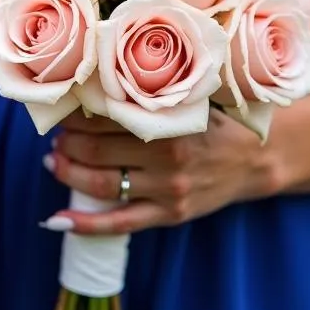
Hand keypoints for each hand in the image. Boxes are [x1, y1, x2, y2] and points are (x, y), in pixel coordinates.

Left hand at [45, 110, 277, 234]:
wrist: (255, 159)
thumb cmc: (212, 122)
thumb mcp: (187, 100)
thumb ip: (148, 94)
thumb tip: (94, 85)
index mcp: (169, 122)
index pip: (106, 117)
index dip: (76, 114)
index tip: (62, 108)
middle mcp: (168, 157)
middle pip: (97, 150)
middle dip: (67, 142)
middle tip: (56, 135)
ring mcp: (168, 189)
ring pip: (102, 184)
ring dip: (68, 172)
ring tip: (54, 161)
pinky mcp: (169, 214)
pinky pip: (119, 223)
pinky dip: (85, 224)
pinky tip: (56, 220)